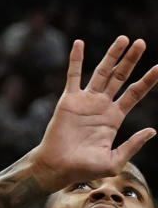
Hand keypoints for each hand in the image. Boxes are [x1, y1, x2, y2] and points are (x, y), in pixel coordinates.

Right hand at [31, 36, 157, 191]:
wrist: (60, 166)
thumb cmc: (86, 168)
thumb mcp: (115, 160)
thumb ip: (133, 145)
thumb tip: (153, 130)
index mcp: (115, 118)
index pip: (134, 94)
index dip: (147, 81)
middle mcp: (102, 105)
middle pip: (120, 77)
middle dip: (131, 60)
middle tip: (141, 42)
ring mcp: (86, 99)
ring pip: (101, 71)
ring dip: (112, 55)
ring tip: (123, 39)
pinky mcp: (69, 98)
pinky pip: (73, 74)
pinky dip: (76, 58)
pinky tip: (79, 43)